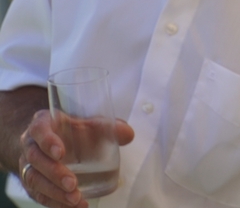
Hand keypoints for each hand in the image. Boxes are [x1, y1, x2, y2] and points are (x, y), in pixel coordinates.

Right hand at [18, 109, 133, 206]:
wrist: (51, 141)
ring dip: (54, 192)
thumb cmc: (72, 130)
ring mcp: (28, 165)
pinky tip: (72, 207)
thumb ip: (107, 127)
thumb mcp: (87, 123)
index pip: (39, 130)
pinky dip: (55, 202)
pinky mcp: (32, 183)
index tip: (61, 153)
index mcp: (43, 123)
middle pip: (36, 159)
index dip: (48, 141)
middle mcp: (31, 144)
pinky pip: (38, 194)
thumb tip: (128, 134)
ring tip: (75, 199)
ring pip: (34, 179)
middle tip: (72, 184)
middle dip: (54, 173)